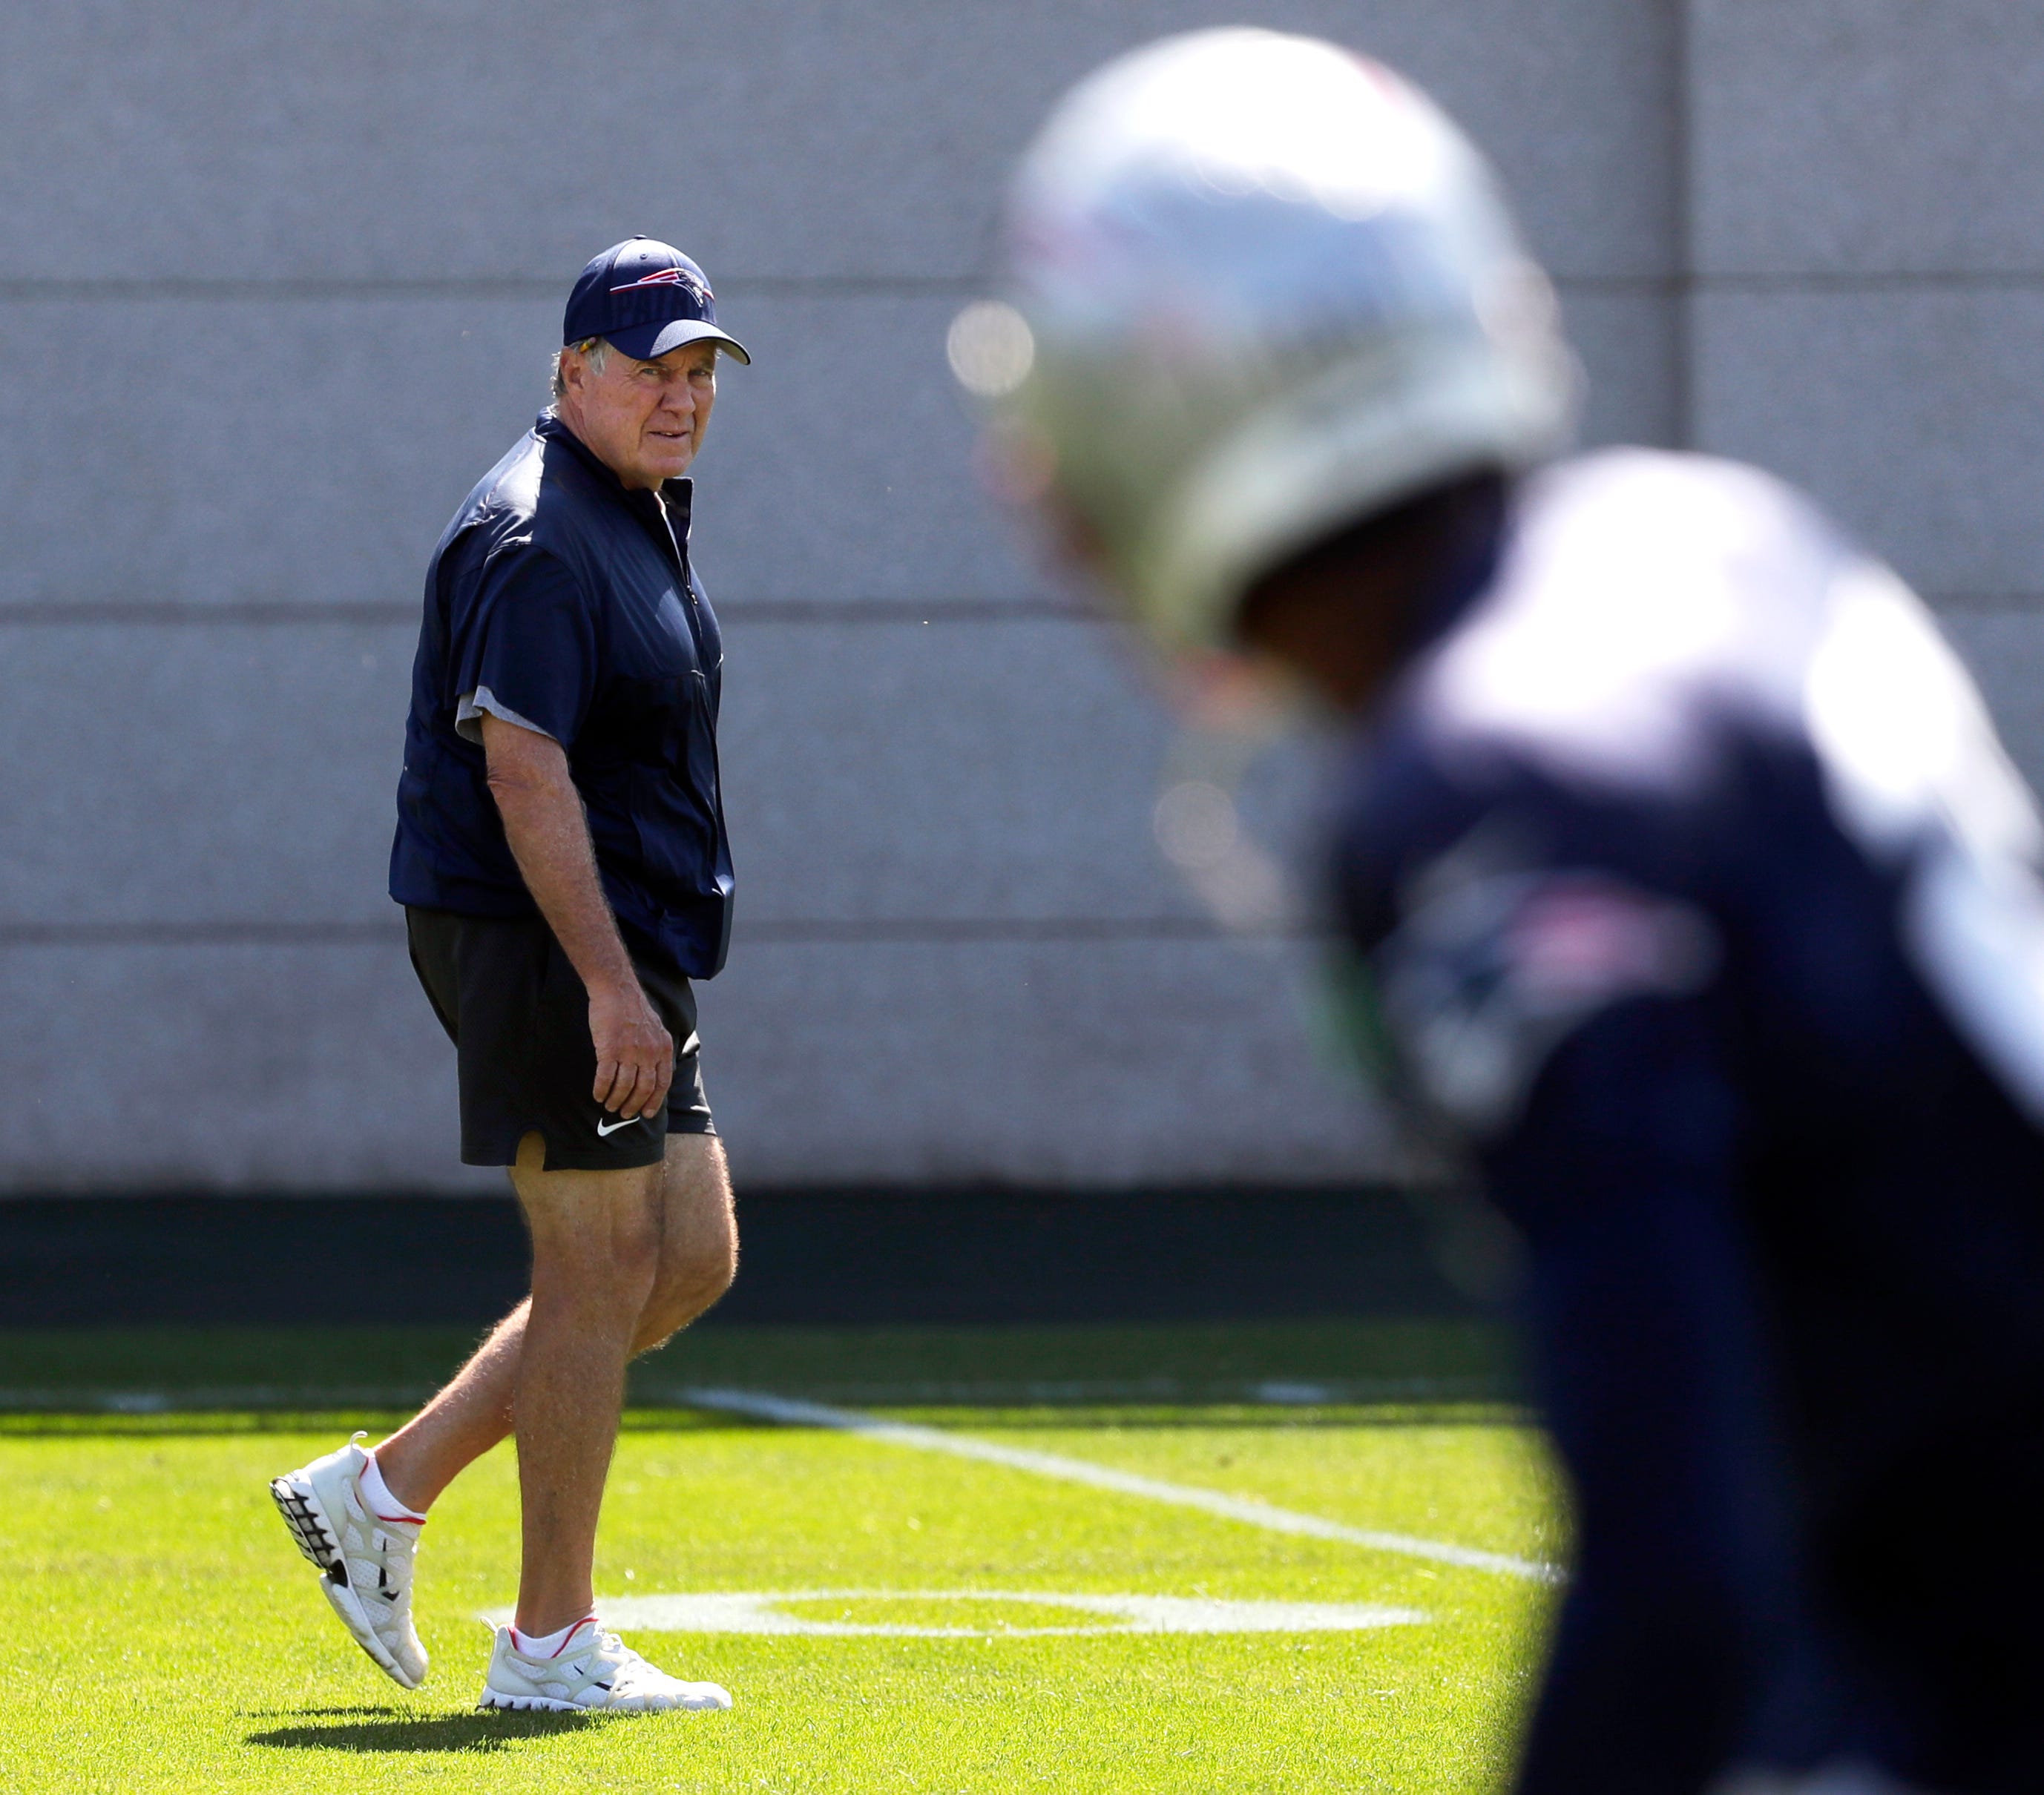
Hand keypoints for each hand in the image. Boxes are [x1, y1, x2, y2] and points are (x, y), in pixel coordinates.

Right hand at [588, 980, 673, 1121]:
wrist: (616, 990)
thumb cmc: (633, 1009)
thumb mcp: (656, 1029)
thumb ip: (657, 1050)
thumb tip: (654, 1071)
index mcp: (662, 1048)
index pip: (662, 1083)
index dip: (654, 1101)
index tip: (647, 1113)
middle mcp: (648, 1052)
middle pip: (643, 1089)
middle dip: (634, 1105)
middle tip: (625, 1114)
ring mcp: (629, 1051)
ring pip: (624, 1086)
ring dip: (616, 1100)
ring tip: (610, 1106)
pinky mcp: (609, 1049)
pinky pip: (605, 1077)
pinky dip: (601, 1090)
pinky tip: (598, 1095)